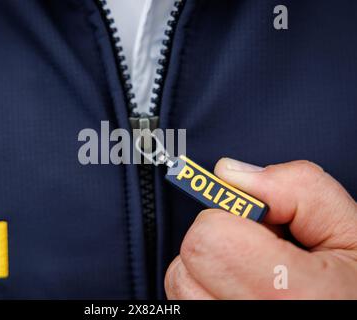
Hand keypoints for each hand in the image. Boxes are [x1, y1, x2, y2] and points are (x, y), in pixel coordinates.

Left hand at [165, 158, 356, 298]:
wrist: (351, 310)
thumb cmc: (354, 288)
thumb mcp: (349, 229)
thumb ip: (297, 189)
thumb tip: (232, 174)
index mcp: (291, 296)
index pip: (210, 239)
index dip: (230, 215)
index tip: (254, 216)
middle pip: (189, 260)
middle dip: (220, 239)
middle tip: (260, 247)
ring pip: (182, 282)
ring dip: (212, 265)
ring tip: (253, 268)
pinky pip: (187, 300)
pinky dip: (207, 285)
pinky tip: (241, 285)